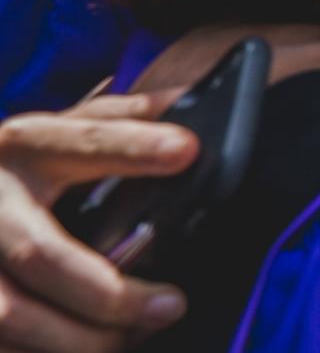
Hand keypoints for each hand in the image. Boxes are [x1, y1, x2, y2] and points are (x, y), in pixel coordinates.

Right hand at [0, 92, 195, 350]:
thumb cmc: (22, 163)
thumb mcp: (61, 129)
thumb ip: (119, 118)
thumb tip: (193, 100)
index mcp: (24, 147)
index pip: (78, 140)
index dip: (131, 147)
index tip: (188, 150)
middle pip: (42, 255)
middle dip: (108, 291)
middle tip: (171, 304)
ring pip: (12, 314)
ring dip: (80, 338)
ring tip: (135, 335)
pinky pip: (1, 343)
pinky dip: (47, 352)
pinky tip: (97, 346)